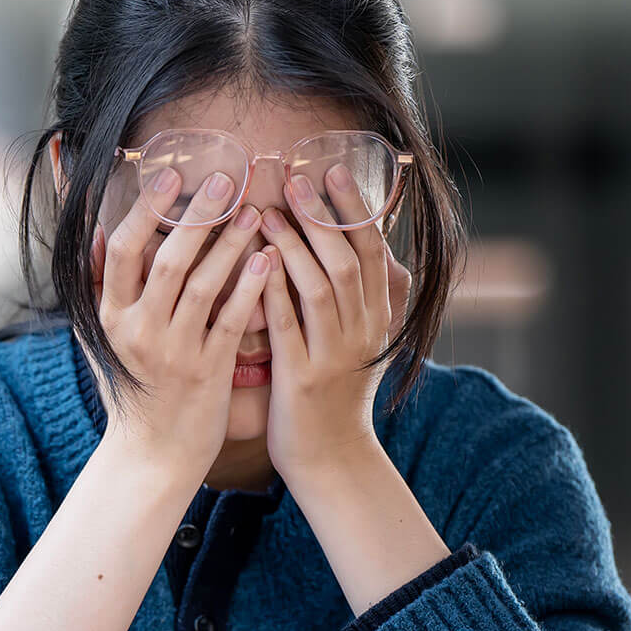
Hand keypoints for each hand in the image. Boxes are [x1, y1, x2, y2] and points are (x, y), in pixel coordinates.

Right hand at [87, 164, 273, 478]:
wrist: (153, 454)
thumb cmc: (132, 390)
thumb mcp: (102, 338)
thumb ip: (98, 286)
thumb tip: (95, 230)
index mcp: (110, 317)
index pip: (121, 251)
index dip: (146, 211)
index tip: (170, 176)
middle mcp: (138, 331)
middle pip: (166, 261)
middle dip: (198, 216)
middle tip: (227, 179)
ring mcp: (173, 352)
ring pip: (202, 286)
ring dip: (230, 244)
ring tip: (254, 212)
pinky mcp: (207, 372)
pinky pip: (230, 321)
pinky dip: (250, 289)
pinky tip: (268, 260)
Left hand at [255, 165, 411, 478]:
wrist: (331, 458)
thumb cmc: (336, 395)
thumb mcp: (363, 343)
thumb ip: (367, 298)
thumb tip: (379, 247)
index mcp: (378, 318)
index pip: (373, 251)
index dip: (355, 209)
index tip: (334, 171)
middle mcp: (363, 332)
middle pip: (349, 260)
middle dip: (323, 216)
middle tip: (296, 179)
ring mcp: (334, 355)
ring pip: (320, 287)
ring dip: (294, 246)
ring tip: (265, 212)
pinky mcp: (302, 378)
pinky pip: (287, 325)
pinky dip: (270, 291)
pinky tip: (251, 264)